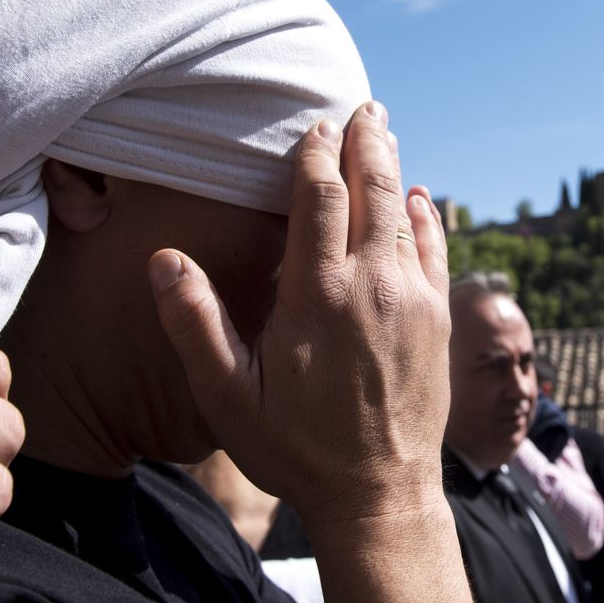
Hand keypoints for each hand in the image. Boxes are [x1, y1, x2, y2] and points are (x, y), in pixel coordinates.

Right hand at [151, 101, 450, 529]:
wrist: (378, 495)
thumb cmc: (295, 449)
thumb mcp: (226, 397)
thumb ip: (195, 325)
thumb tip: (164, 260)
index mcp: (317, 294)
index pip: (318, 199)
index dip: (314, 156)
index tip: (311, 127)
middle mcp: (372, 285)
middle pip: (371, 191)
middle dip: (365, 144)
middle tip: (362, 107)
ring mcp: (413, 301)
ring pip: (405, 214)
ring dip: (393, 169)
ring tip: (383, 134)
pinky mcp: (439, 322)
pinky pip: (436, 252)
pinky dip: (428, 218)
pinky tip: (422, 198)